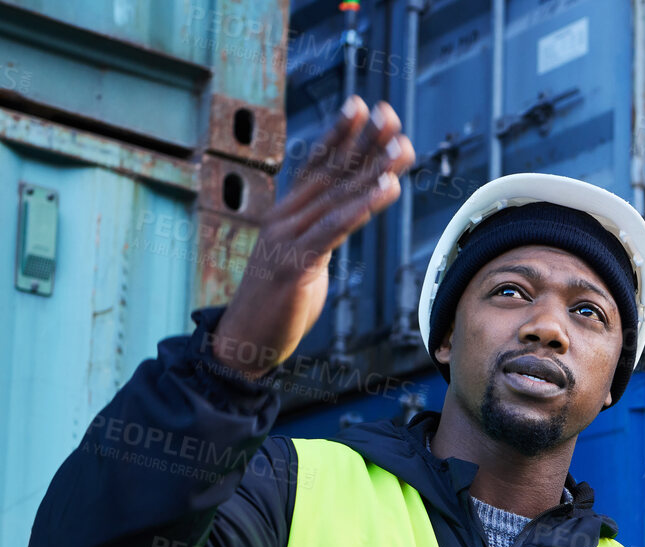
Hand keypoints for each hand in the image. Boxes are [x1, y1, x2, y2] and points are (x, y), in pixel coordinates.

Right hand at [209, 96, 415, 378]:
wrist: (244, 342)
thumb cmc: (276, 304)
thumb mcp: (301, 261)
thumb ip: (319, 236)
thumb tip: (341, 222)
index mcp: (286, 215)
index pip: (315, 165)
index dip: (339, 135)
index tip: (362, 107)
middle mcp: (285, 218)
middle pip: (329, 172)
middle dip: (363, 141)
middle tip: (390, 114)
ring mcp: (288, 238)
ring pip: (336, 196)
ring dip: (373, 170)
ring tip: (400, 147)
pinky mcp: (295, 264)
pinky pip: (333, 230)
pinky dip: (361, 208)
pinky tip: (385, 190)